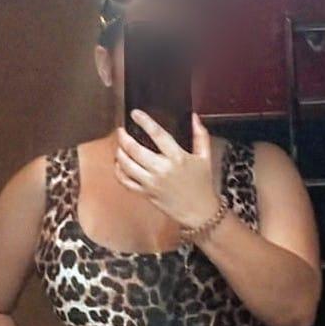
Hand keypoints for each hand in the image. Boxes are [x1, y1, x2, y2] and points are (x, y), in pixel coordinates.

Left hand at [115, 111, 219, 228]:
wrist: (200, 212)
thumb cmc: (203, 184)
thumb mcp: (205, 157)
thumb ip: (200, 135)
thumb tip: (194, 117)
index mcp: (177, 157)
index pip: (158, 134)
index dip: (144, 121)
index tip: (135, 114)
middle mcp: (162, 169)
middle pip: (135, 150)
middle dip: (124, 138)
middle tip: (121, 131)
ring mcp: (152, 183)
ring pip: (127, 166)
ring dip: (119, 153)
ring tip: (119, 146)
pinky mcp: (146, 194)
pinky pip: (127, 182)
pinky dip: (119, 172)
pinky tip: (119, 165)